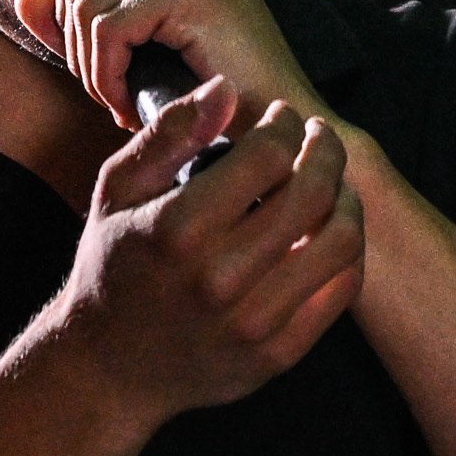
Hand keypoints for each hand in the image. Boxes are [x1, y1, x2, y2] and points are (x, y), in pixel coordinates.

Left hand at [20, 0, 319, 134]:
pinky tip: (132, 103)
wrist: (281, 138)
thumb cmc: (210, 101)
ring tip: (124, 99)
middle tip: (113, 89)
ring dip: (92, 65)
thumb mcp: (133, 53)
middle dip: (76, 40)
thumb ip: (76, 22)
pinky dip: (105, 74)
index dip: (73, 16)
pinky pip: (107, 26)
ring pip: (86, 0)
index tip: (106, 69)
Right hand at [47, 84, 366, 423]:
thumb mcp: (118, 189)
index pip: (268, 154)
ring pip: (340, 241)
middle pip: (313, 192)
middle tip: (319, 138)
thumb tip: (227, 88)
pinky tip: (329, 230)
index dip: (285, 123)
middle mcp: (218, 278)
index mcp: (178, 229)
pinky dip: (347, 250)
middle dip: (326, 150)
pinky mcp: (276, 354)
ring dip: (347, 198)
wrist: (108, 366)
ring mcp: (252, 322)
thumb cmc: (113, 264)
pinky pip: (341, 290)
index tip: (282, 117)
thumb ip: (169, 134)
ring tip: (332, 183)